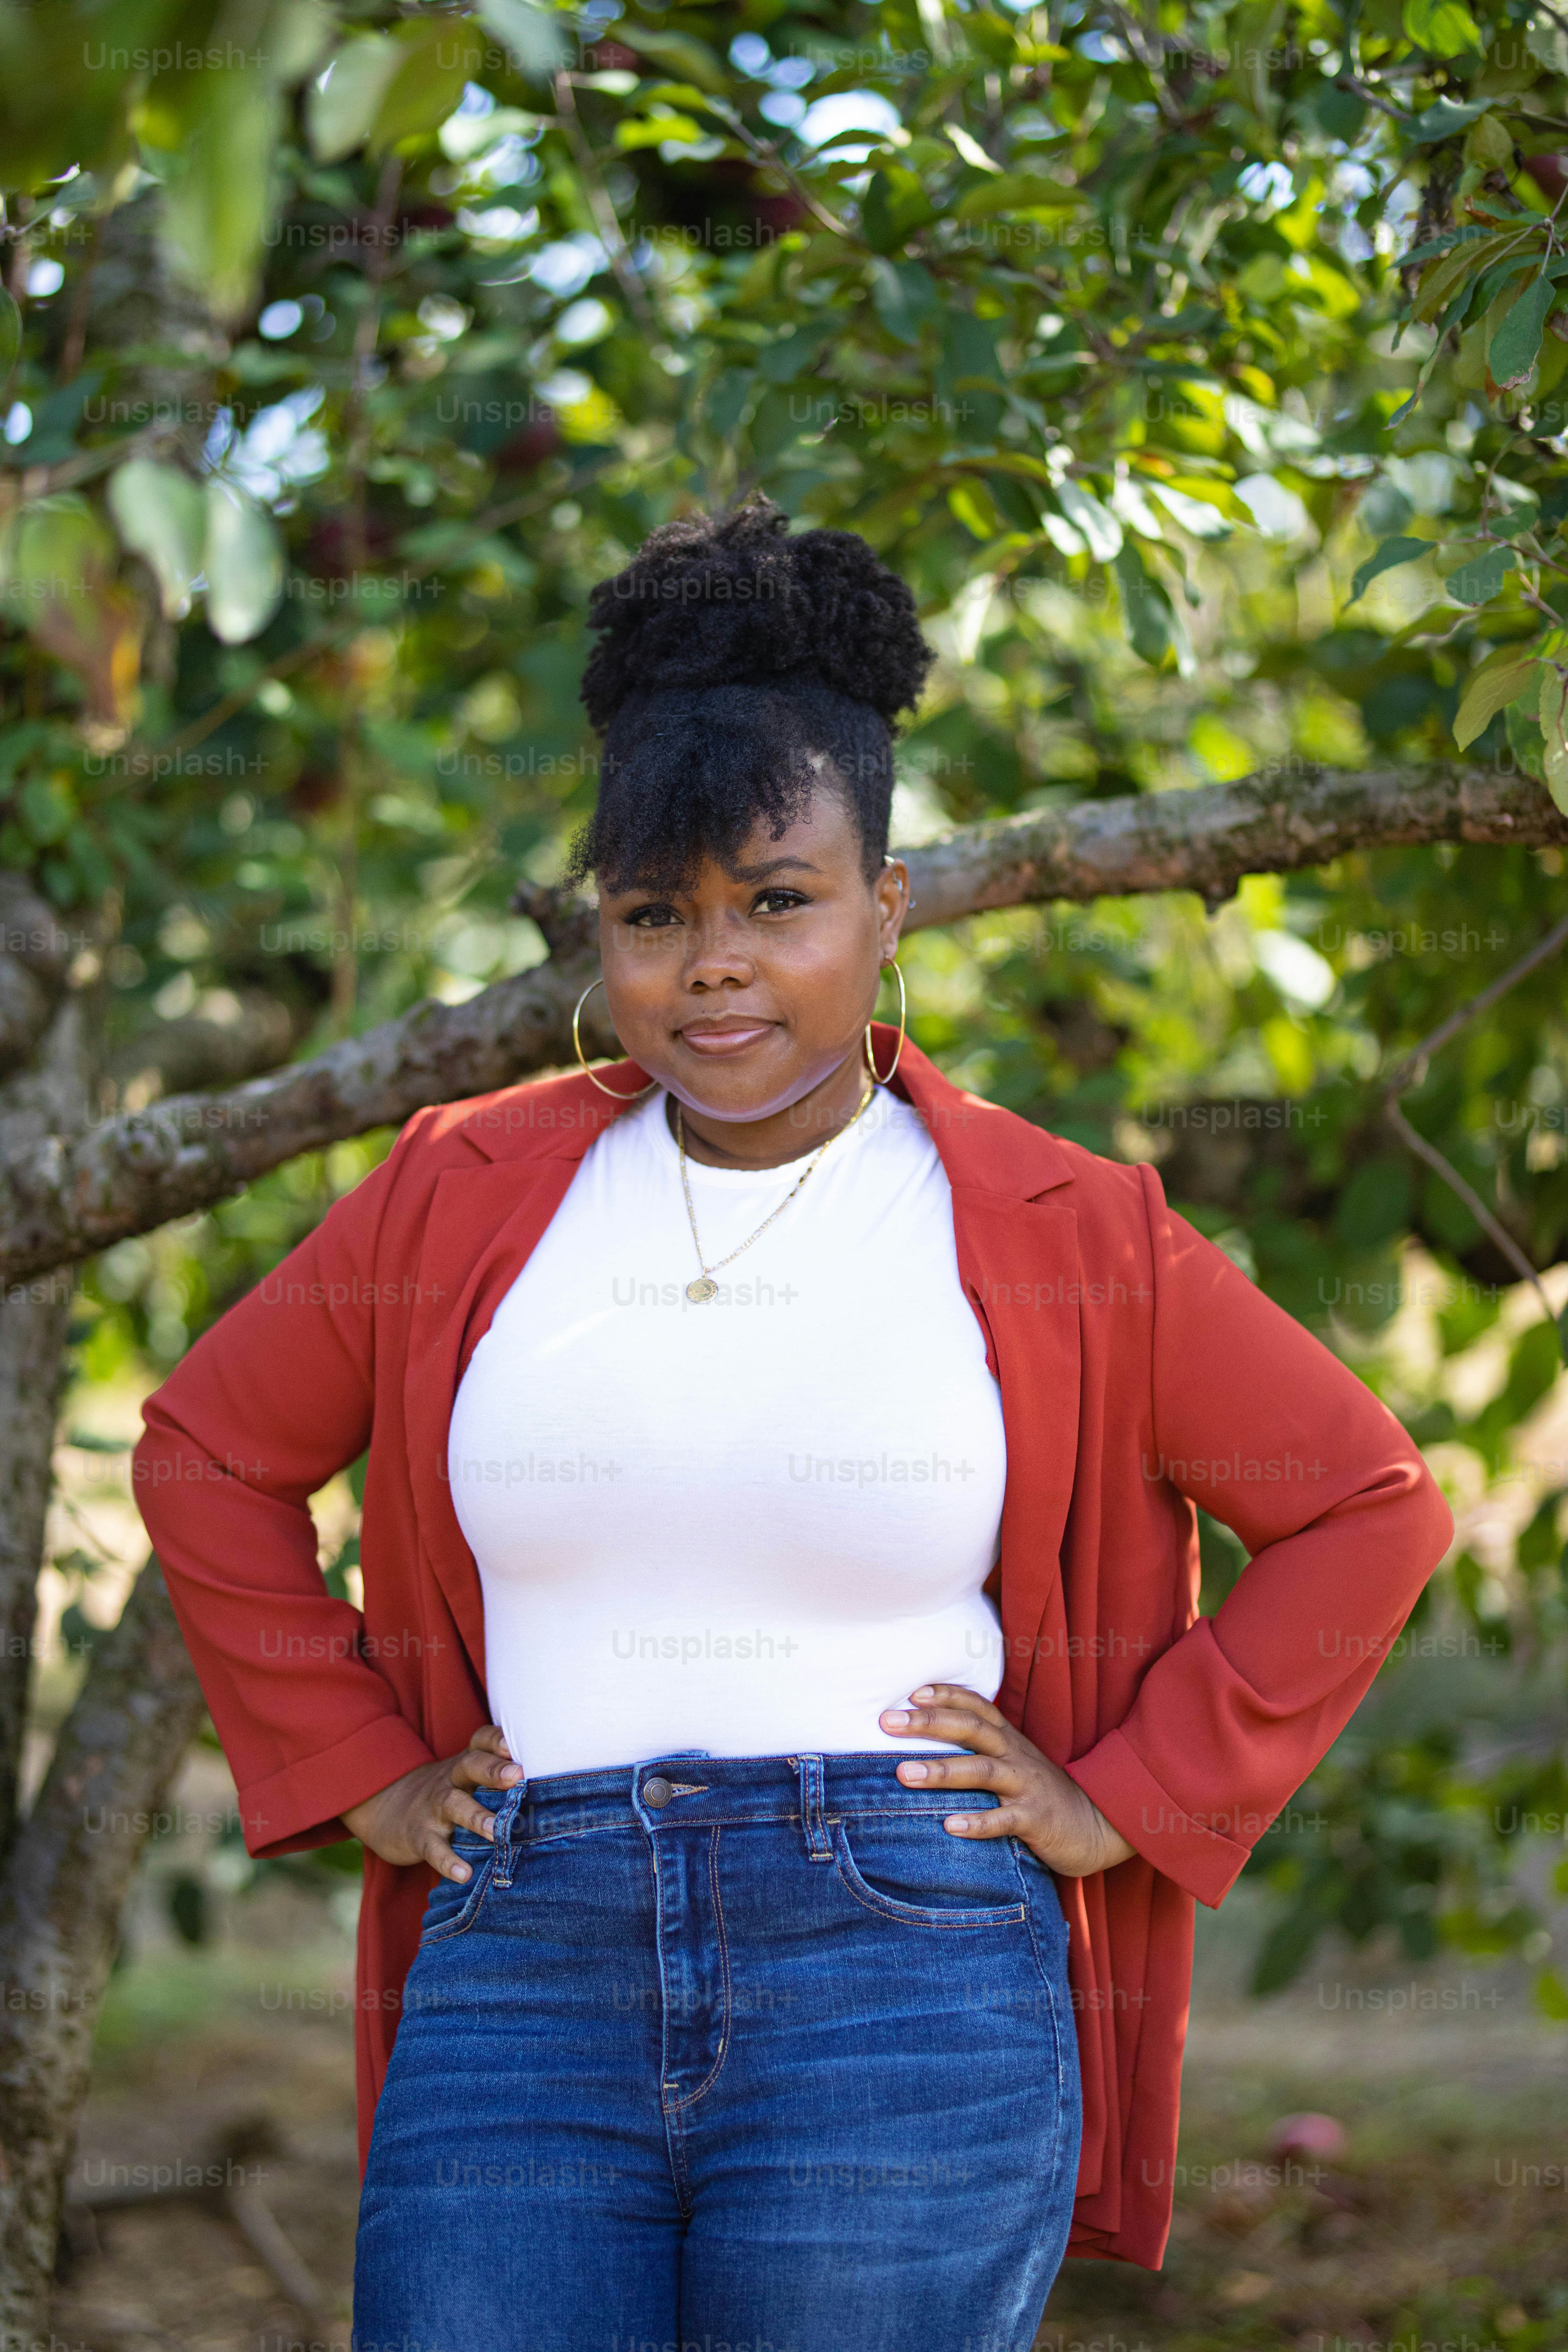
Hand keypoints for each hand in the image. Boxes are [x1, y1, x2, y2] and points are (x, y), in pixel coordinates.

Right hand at [341, 1723, 520, 1881]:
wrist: (386, 1808)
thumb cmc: (446, 1792)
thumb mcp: (466, 1776)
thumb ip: (499, 1774)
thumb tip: (553, 1782)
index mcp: (465, 1763)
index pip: (480, 1741)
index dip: (496, 1739)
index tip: (514, 1745)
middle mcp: (450, 1780)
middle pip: (470, 1766)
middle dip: (493, 1770)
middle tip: (518, 1776)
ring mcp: (432, 1808)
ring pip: (454, 1805)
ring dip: (477, 1817)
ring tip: (497, 1832)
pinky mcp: (419, 1837)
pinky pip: (434, 1848)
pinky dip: (449, 1861)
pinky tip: (465, 1874)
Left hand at [879, 1683, 1136, 1876]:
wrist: (1098, 1825)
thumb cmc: (1042, 1794)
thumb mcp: (1014, 1763)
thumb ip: (980, 1751)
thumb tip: (926, 1744)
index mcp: (1009, 1739)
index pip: (976, 1706)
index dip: (946, 1695)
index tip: (911, 1692)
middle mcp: (1016, 1756)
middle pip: (971, 1729)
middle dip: (929, 1723)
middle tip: (887, 1721)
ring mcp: (1027, 1786)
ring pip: (982, 1771)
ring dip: (942, 1771)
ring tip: (904, 1773)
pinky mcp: (1037, 1820)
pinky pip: (1005, 1820)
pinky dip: (978, 1822)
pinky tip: (949, 1826)